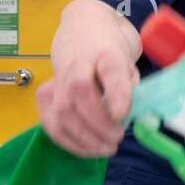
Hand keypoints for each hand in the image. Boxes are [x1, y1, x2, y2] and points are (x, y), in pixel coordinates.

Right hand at [37, 0, 139, 156]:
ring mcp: (58, 78)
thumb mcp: (129, 67)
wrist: (82, 35)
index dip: (116, 92)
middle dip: (99, 124)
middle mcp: (78, 63)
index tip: (122, 115)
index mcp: (106, 53)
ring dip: (85, 138)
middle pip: (81, 92)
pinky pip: (51, 123)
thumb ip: (133, 91)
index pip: (110, 68)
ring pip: (63, 111)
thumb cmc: (109, 56)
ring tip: (107, 148)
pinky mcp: (44, 94)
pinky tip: (88, 149)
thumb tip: (139, 122)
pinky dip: (69, 142)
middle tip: (117, 138)